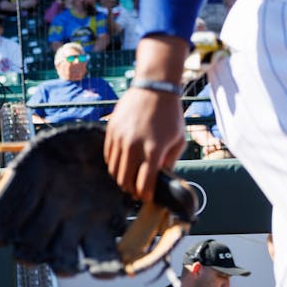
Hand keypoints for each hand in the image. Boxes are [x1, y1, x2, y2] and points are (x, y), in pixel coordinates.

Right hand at [103, 35, 188, 200]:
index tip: (147, 197)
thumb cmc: (170, 114)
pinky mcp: (111, 132)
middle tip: (137, 190)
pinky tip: (122, 164)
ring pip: (114, 170)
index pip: (144, 183)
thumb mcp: (178, 138)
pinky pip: (108, 156)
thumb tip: (163, 178)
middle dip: (131, 189)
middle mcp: (134, 146)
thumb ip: (170, 161)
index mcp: (153, 150)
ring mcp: (120, 139)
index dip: (145, 195)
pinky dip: (114, 164)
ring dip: (121, 179)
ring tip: (128, 179)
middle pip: (126, 180)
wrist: (154, 88)